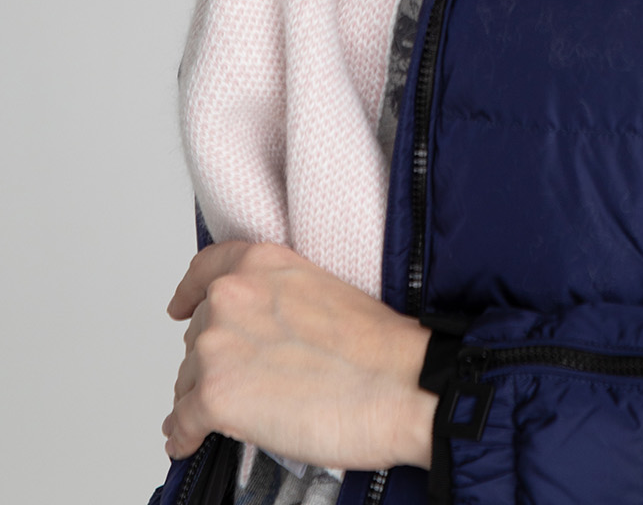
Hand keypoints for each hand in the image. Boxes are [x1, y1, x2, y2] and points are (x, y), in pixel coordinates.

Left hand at [163, 241, 437, 471]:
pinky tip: (190, 441)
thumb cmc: (376, 348)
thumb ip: (276, 299)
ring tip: (227, 416)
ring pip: (188, 379)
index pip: (206, 270)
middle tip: (246, 381)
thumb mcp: (321, 291)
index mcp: (262, 262)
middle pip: (198, 333)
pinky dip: (184, 435)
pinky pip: (181, 422)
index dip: (189, 293)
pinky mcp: (215, 396)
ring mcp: (219, 344)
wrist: (401, 384)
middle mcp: (232, 295)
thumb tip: (258, 332)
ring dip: (201, 398)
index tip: (181, 307)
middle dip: (213, 359)